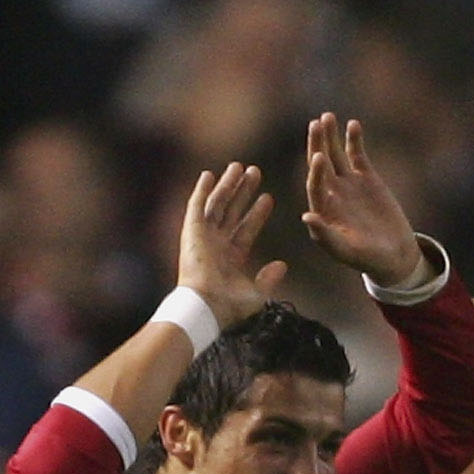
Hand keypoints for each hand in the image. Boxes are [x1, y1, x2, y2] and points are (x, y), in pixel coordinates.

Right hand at [177, 160, 285, 329]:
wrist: (206, 307)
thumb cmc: (230, 307)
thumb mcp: (257, 294)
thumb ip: (269, 279)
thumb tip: (282, 265)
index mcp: (231, 259)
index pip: (246, 229)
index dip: (257, 213)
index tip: (268, 197)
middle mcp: (216, 245)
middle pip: (232, 211)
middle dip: (244, 191)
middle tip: (255, 172)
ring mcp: (202, 237)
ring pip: (217, 204)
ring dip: (228, 185)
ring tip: (239, 166)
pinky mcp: (191, 231)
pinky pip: (196, 205)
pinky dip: (202, 190)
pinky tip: (209, 174)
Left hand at [300, 113, 422, 288]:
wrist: (394, 255)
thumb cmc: (368, 259)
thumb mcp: (347, 251)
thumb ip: (326, 236)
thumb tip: (306, 216)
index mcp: (322, 211)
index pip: (315, 186)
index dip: (316, 172)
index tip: (319, 156)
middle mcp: (331, 194)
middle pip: (320, 164)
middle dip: (317, 144)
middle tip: (316, 124)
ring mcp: (347, 183)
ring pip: (335, 155)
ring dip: (331, 136)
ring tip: (327, 116)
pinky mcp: (365, 177)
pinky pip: (357, 154)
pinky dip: (354, 140)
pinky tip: (353, 124)